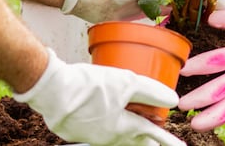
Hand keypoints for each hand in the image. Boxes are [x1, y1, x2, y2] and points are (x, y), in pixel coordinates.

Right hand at [16, 49, 184, 145]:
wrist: (51, 90)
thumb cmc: (88, 87)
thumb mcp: (126, 83)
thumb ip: (151, 92)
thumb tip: (173, 101)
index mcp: (122, 128)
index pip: (151, 135)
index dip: (167, 140)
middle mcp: (108, 137)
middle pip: (134, 142)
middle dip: (149, 143)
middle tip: (159, 145)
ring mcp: (91, 135)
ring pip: (117, 138)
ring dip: (130, 137)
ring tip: (138, 135)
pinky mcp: (76, 130)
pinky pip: (99, 132)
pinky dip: (110, 129)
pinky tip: (108, 121)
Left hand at [177, 6, 224, 130]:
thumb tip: (209, 18)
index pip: (218, 61)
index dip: (199, 65)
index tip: (182, 68)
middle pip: (220, 89)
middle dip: (199, 98)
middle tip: (180, 102)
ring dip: (210, 116)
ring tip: (193, 123)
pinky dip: (221, 119)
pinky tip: (206, 123)